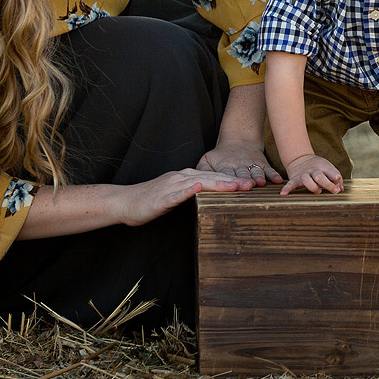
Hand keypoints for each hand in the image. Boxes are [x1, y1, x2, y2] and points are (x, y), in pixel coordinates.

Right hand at [115, 168, 243, 225]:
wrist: (124, 202)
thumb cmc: (150, 201)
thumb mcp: (175, 196)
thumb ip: (192, 194)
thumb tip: (210, 197)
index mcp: (186, 177)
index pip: (213, 177)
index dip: (232, 179)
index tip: (251, 184)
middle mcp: (181, 177)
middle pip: (211, 177)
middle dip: (233, 181)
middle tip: (253, 185)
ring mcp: (172, 186)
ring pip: (199, 183)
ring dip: (218, 184)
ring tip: (236, 186)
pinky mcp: (162, 197)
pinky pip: (177, 193)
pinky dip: (189, 190)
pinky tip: (200, 188)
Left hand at [197, 142, 282, 187]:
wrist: (239, 139)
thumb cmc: (220, 155)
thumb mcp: (207, 160)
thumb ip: (202, 171)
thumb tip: (195, 182)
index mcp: (225, 166)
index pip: (226, 174)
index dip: (229, 180)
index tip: (233, 186)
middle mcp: (239, 166)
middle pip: (242, 174)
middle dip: (245, 180)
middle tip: (248, 186)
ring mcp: (251, 165)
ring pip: (255, 171)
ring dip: (258, 177)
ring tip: (261, 183)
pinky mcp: (261, 164)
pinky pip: (268, 169)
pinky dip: (273, 174)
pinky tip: (278, 180)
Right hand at [281, 154, 343, 194]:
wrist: (300, 158)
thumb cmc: (318, 167)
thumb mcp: (328, 168)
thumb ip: (336, 178)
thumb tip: (341, 189)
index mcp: (323, 167)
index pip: (332, 173)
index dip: (336, 179)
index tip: (338, 188)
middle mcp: (313, 170)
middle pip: (320, 177)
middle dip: (327, 184)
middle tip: (334, 191)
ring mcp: (304, 174)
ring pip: (306, 180)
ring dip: (313, 187)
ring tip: (318, 191)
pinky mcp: (295, 179)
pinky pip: (290, 184)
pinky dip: (286, 188)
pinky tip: (283, 194)